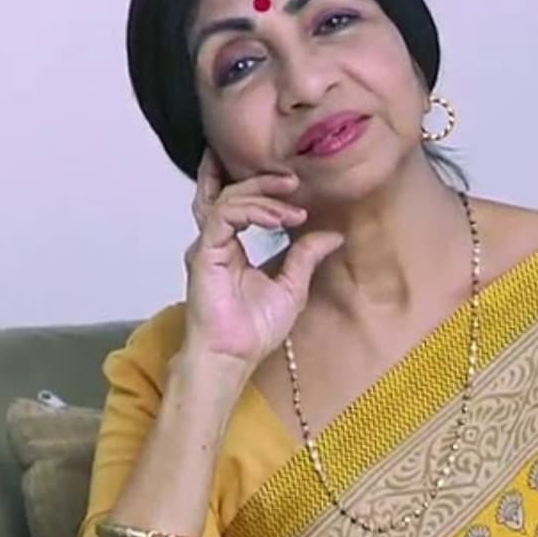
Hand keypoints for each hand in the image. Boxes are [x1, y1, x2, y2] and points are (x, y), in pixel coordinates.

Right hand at [178, 151, 342, 371]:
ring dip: (263, 196)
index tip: (298, 196)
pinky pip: (225, 216)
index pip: (240, 202)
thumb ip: (305, 256)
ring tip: (292, 207)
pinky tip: (278, 218)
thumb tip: (332, 234)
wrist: (233, 356)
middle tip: (292, 180)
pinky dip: (253, 211)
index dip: (267, 191)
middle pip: (230, 192)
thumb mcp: (292, 286)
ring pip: (228, 198)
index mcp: (230, 246)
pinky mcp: (205, 252)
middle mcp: (216, 241)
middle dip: (262, 180)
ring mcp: (208, 245)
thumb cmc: (253, 330)